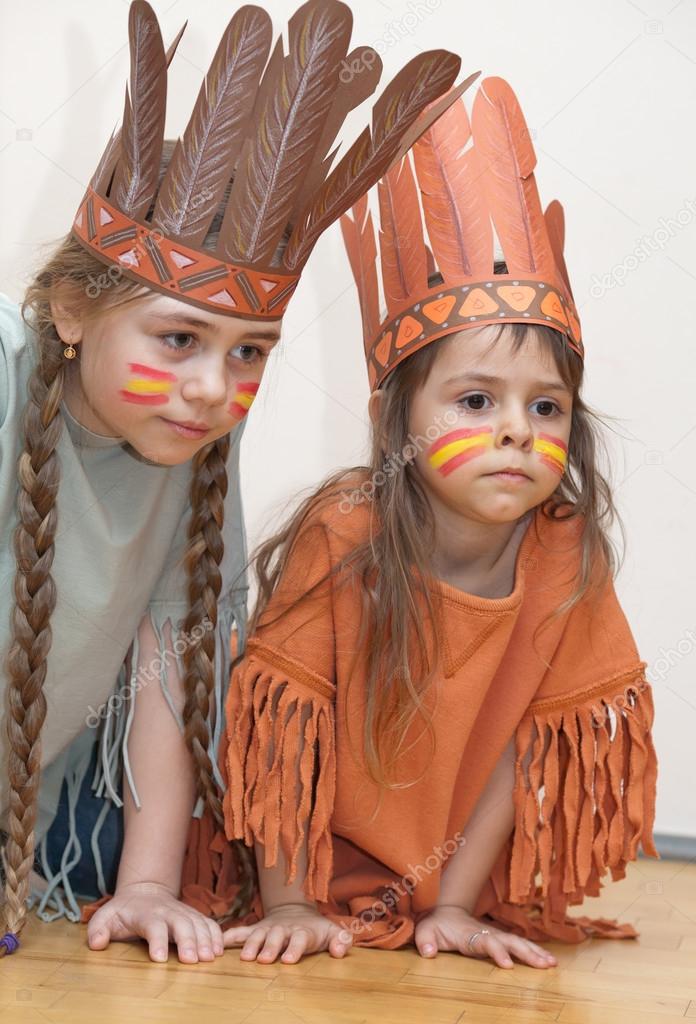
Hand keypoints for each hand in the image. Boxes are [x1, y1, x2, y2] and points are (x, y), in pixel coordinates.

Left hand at [86, 881, 223, 963]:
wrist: (145, 890)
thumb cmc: (124, 910)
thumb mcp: (105, 917)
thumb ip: (98, 929)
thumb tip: (96, 943)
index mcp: (146, 914)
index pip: (153, 925)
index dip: (157, 941)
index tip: (160, 958)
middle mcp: (168, 911)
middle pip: (182, 923)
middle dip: (188, 941)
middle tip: (192, 960)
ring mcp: (183, 912)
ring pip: (198, 923)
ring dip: (205, 939)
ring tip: (210, 958)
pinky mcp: (194, 916)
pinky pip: (208, 923)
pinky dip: (216, 935)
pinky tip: (220, 950)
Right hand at [223, 902, 351, 963]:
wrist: (296, 911)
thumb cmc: (316, 929)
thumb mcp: (332, 932)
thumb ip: (341, 940)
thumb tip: (339, 950)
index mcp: (302, 931)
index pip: (300, 938)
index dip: (295, 948)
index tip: (288, 960)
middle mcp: (283, 928)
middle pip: (275, 936)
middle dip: (269, 947)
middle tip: (264, 960)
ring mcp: (268, 928)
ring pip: (257, 934)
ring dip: (251, 944)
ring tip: (244, 957)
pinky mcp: (256, 929)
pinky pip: (241, 931)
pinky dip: (231, 935)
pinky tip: (220, 940)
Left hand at [415, 905, 556, 968]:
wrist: (445, 911)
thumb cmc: (436, 924)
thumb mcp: (425, 930)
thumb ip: (425, 940)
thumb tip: (428, 952)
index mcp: (469, 934)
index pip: (486, 942)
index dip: (497, 952)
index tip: (508, 966)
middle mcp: (486, 933)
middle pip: (509, 941)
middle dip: (527, 953)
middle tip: (544, 965)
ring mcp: (494, 935)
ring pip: (518, 942)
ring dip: (535, 952)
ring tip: (552, 964)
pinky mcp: (499, 938)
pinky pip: (519, 944)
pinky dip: (534, 951)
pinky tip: (548, 960)